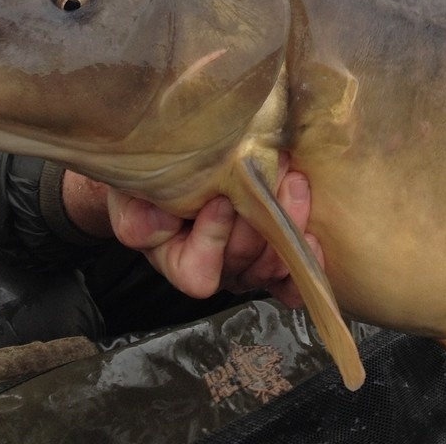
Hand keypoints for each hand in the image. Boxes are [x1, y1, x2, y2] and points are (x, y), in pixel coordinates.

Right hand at [100, 162, 320, 307]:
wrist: (179, 165)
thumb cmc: (153, 178)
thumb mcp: (130, 191)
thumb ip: (134, 212)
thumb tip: (158, 224)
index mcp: (176, 258)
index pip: (196, 273)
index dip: (211, 240)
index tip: (220, 199)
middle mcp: (216, 267)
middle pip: (243, 263)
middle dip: (258, 217)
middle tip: (270, 167)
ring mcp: (247, 265)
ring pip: (272, 266)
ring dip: (287, 223)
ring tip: (292, 178)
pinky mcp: (274, 258)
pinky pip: (293, 279)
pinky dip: (307, 260)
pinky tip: (314, 236)